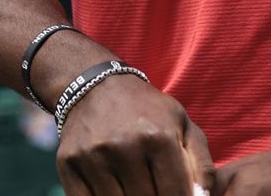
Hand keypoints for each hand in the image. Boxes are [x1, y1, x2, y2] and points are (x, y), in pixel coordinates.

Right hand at [55, 76, 213, 195]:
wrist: (95, 85)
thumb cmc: (148, 111)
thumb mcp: (183, 125)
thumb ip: (202, 165)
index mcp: (158, 137)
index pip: (175, 195)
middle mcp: (123, 146)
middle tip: (153, 189)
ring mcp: (92, 155)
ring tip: (135, 187)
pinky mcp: (68, 161)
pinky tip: (113, 189)